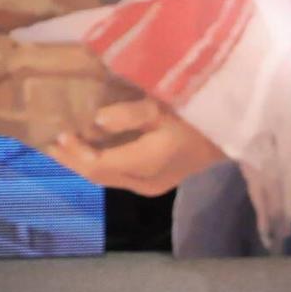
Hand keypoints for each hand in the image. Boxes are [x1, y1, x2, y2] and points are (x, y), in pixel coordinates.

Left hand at [45, 97, 224, 196]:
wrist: (239, 132)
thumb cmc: (203, 115)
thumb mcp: (167, 107)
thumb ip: (129, 115)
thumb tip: (96, 121)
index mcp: (144, 164)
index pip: (97, 165)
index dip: (75, 153)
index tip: (59, 135)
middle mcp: (144, 181)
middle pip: (100, 175)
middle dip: (74, 161)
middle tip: (51, 145)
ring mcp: (153, 184)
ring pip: (110, 177)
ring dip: (87, 164)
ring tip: (68, 148)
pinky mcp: (160, 179)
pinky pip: (122, 175)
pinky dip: (104, 164)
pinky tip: (99, 151)